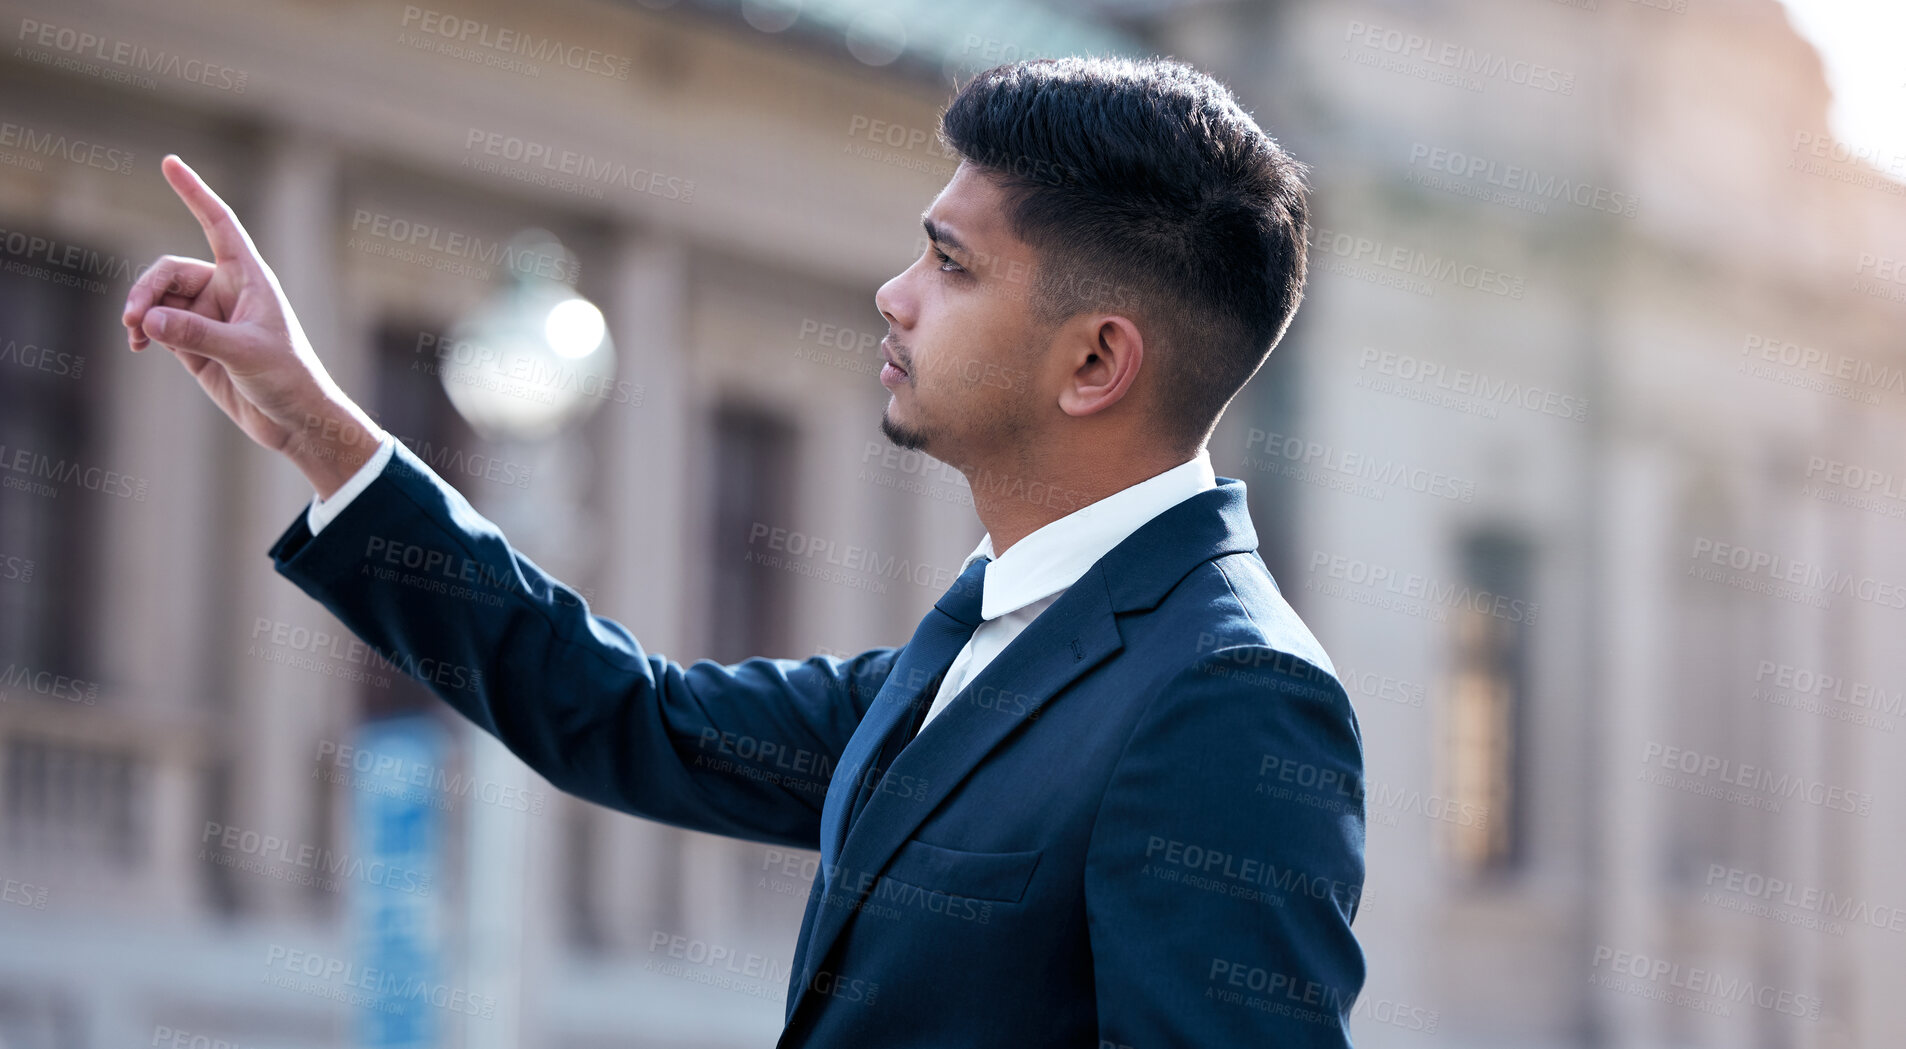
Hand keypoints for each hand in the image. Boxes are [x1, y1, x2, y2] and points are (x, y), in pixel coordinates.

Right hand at [123, 154, 384, 497]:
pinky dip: (144, 331)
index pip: (218, 224)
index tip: (169, 162)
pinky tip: (137, 345)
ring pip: (159, 299)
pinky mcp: (195, 344)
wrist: (295, 420)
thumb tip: (147, 321)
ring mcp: (208, 316)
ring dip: (141, 313)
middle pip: (170, 270)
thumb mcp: (244, 353)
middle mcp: (227, 290)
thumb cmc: (286, 378)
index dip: (195, 192)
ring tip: (135, 336)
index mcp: (250, 277)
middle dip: (147, 289)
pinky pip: (158, 326)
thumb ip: (195, 335)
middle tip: (134, 319)